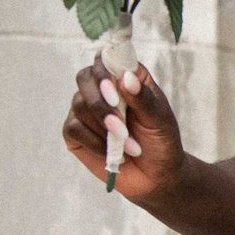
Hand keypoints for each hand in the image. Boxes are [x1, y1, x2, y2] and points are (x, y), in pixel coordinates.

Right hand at [63, 57, 186, 201]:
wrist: (156, 176)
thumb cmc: (161, 141)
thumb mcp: (160, 120)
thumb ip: (143, 99)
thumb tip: (126, 77)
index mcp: (126, 77)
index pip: (107, 58)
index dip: (106, 70)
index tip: (114, 86)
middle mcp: (102, 88)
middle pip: (85, 77)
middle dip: (102, 102)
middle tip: (121, 125)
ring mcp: (85, 109)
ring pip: (79, 104)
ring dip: (104, 127)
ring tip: (129, 146)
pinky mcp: (75, 132)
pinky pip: (73, 128)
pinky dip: (94, 142)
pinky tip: (112, 152)